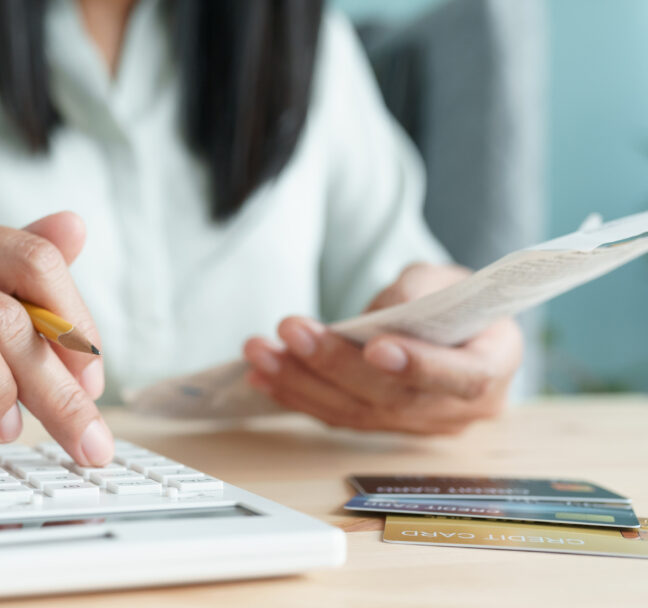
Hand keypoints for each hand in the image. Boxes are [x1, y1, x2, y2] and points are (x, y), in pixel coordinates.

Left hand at [242, 263, 522, 433]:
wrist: (450, 324)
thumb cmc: (452, 298)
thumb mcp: (445, 278)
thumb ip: (417, 293)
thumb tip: (377, 317)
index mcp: (495, 366)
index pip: (463, 378)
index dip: (419, 366)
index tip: (376, 347)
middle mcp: (460, 409)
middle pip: (393, 398)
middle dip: (335, 365)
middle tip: (292, 332)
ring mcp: (419, 424)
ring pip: (356, 413)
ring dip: (301, 382)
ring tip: (261, 351)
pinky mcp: (382, 426)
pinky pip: (337, 416)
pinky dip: (296, 394)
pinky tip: (262, 373)